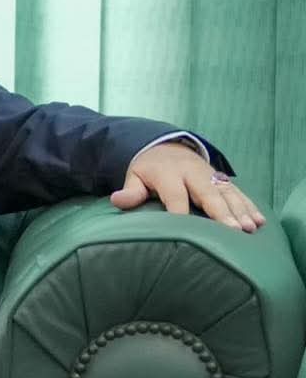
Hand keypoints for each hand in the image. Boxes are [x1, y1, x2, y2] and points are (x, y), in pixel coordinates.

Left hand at [110, 142, 263, 231]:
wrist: (166, 146)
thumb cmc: (148, 169)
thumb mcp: (134, 176)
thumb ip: (131, 191)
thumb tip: (117, 199)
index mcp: (168, 173)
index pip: (175, 194)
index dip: (180, 211)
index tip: (187, 229)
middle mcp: (193, 173)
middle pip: (208, 194)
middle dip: (221, 212)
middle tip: (234, 230)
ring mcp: (210, 175)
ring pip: (227, 193)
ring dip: (240, 211)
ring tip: (250, 228)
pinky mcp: (221, 179)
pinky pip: (238, 192)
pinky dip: (249, 206)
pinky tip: (259, 221)